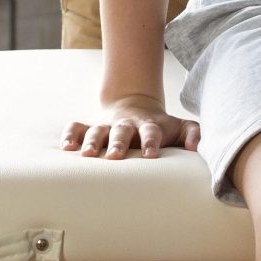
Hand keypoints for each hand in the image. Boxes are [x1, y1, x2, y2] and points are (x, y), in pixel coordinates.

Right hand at [63, 95, 200, 160]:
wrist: (136, 103)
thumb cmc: (160, 125)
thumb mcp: (180, 126)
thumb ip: (193, 134)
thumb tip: (194, 148)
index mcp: (148, 125)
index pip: (151, 132)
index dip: (150, 142)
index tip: (150, 155)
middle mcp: (126, 124)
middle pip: (121, 131)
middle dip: (117, 143)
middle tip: (115, 157)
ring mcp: (106, 124)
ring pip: (97, 131)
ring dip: (91, 142)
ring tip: (87, 156)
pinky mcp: (90, 125)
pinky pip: (76, 127)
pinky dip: (69, 135)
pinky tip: (66, 148)